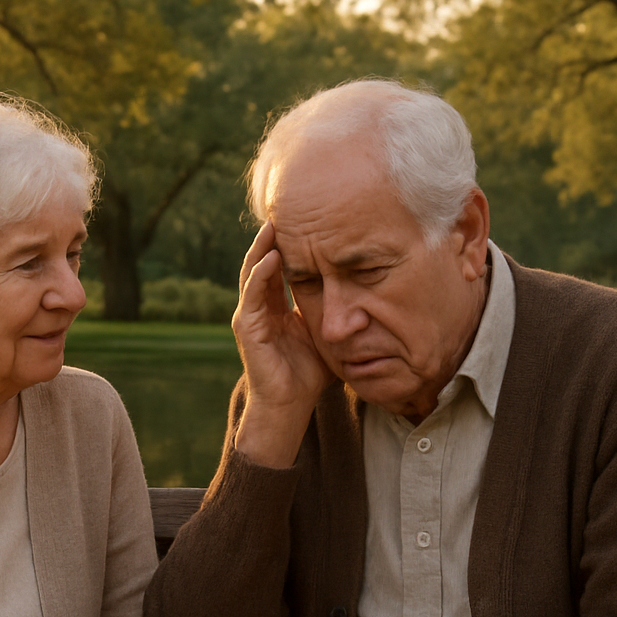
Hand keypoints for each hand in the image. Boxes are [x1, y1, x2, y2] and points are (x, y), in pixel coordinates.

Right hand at [231, 222, 331, 467]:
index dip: (290, 242)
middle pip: (265, 260)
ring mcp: (251, 315)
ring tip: (274, 223)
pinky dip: (261, 274)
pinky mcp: (247, 327)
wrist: (290, 406)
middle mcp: (261, 305)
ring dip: (263, 247)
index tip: (306, 218)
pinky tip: (273, 256)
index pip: (281, 265)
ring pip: (254, 271)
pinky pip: (252, 294)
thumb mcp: (326, 331)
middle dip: (274, 236)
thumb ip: (335, 310)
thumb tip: (368, 291)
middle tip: (287, 210)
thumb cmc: (309, 373)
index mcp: (277, 305)